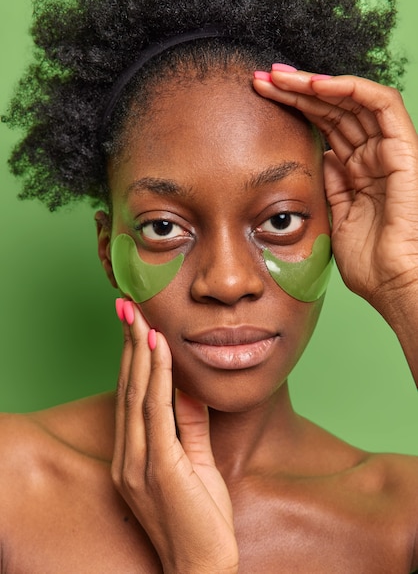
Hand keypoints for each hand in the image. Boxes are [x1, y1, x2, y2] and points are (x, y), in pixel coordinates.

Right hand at [112, 300, 237, 572]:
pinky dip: (156, 377)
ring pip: (137, 394)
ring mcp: (138, 462)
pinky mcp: (157, 468)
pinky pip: (155, 412)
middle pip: (127, 387)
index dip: (131, 357)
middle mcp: (128, 455)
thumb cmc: (200, 519)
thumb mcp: (194, 462)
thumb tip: (189, 386)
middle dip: (129, 344)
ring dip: (140, 351)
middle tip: (129, 307)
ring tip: (141, 317)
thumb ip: (189, 424)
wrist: (202, 567)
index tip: (135, 324)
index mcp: (133, 454)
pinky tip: (158, 350)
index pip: (130, 395)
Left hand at [253, 69, 417, 313]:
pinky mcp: (404, 150)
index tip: (262, 98)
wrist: (393, 284)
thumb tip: (322, 155)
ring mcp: (389, 150)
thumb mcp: (337, 216)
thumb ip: (333, 184)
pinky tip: (316, 85)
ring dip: (315, 83)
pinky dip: (350, 89)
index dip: (295, 108)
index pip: (325, 126)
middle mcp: (374, 155)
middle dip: (297, 90)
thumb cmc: (368, 263)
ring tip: (279, 76)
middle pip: (334, 108)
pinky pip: (381, 106)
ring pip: (352, 100)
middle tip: (263, 77)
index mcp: (358, 170)